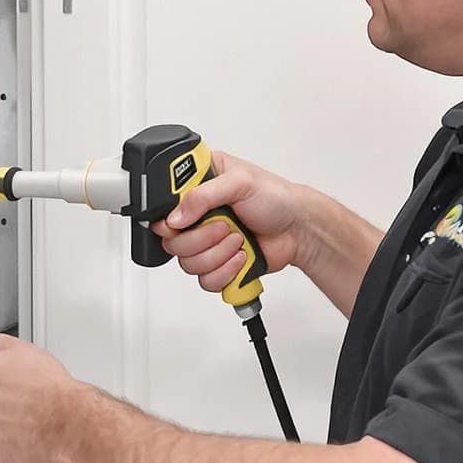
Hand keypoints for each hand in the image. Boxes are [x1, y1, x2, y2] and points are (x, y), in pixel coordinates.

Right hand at [158, 149, 307, 292]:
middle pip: (172, 240)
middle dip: (202, 238)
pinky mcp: (216, 264)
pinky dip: (225, 272)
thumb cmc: (276, 198)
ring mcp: (205, 242)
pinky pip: (205, 281)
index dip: (169, 218)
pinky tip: (240, 257)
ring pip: (187, 263)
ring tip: (238, 240)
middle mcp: (197, 215)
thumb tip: (175, 216)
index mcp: (198, 186)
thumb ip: (202, 195)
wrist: (298, 230)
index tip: (184, 221)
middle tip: (225, 227)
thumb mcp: (241, 182)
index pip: (163, 205)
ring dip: (217, 255)